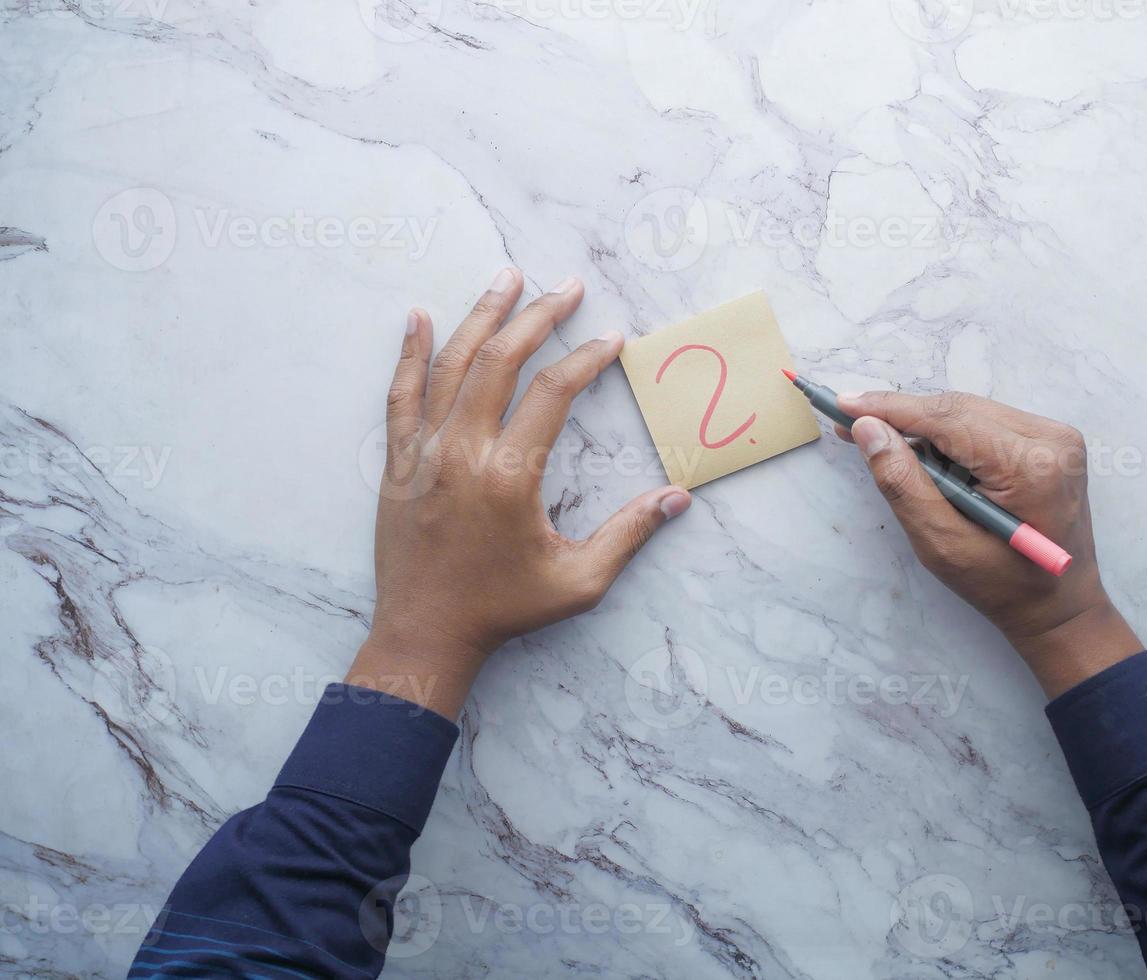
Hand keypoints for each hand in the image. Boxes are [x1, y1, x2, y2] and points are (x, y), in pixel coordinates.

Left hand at [347, 269, 691, 717]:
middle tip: (567, 286)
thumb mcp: (579, 581)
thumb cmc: (504, 609)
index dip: (587, 358)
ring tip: (507, 277)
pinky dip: (410, 353)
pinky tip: (418, 318)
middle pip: (500, 361)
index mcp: (510, 476)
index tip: (612, 338)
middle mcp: (463, 452)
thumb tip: (679, 498)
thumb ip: (630, 534)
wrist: (425, 634)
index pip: (554, 392)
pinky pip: (400, 395)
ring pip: (450, 365)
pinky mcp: (396, 463)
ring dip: (480, 316)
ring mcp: (423, 453)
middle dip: (538, 316)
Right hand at [837, 391, 1139, 698]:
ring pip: (969, 412)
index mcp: (1031, 465)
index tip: (843, 403)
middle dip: (902, 415)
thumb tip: (868, 430)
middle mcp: (1051, 439)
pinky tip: (924, 455)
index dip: (890, 408)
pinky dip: (950, 436)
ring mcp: (1055, 436)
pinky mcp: (1049, 442)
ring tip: (883, 444)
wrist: (1061, 607)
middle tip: (851, 425)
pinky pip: (986, 423)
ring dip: (924, 426)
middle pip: (958, 408)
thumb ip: (904, 483)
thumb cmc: (1004, 588)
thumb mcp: (943, 545)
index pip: (948, 418)